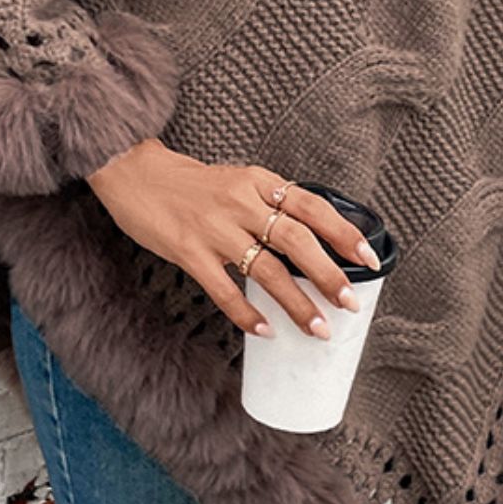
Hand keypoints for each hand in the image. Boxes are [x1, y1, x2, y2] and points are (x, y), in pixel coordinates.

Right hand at [85, 138, 381, 339]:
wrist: (134, 173)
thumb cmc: (190, 184)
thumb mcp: (236, 182)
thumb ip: (267, 206)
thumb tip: (308, 244)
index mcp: (258, 182)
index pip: (311, 206)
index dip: (343, 233)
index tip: (369, 259)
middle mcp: (240, 202)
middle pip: (295, 240)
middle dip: (327, 274)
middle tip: (349, 302)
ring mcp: (214, 227)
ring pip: (266, 269)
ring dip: (296, 302)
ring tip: (318, 329)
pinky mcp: (188, 250)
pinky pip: (223, 288)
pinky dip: (246, 312)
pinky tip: (264, 330)